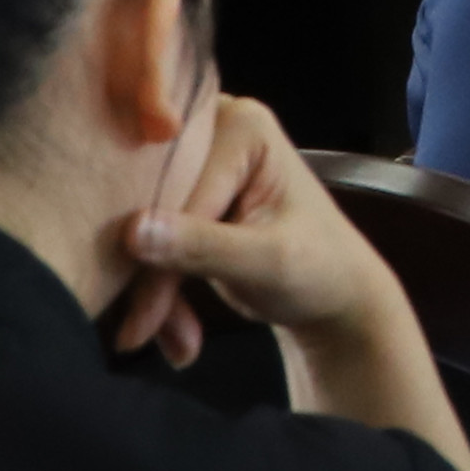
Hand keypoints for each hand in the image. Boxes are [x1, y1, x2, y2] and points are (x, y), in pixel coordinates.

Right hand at [113, 90, 402, 360]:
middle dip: (148, 278)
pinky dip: (157, 294)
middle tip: (143, 335)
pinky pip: (145, 245)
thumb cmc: (320, 268)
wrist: (335, 293)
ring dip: (152, 294)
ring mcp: (195, 163)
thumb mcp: (268, 261)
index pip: (178, 190)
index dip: (152, 256)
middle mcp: (213, 130)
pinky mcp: (182, 199)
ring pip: (139, 230)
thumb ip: (205, 244)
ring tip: (180, 345)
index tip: (140, 321)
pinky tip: (181, 337)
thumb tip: (134, 230)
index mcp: (244, 125)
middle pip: (148, 203)